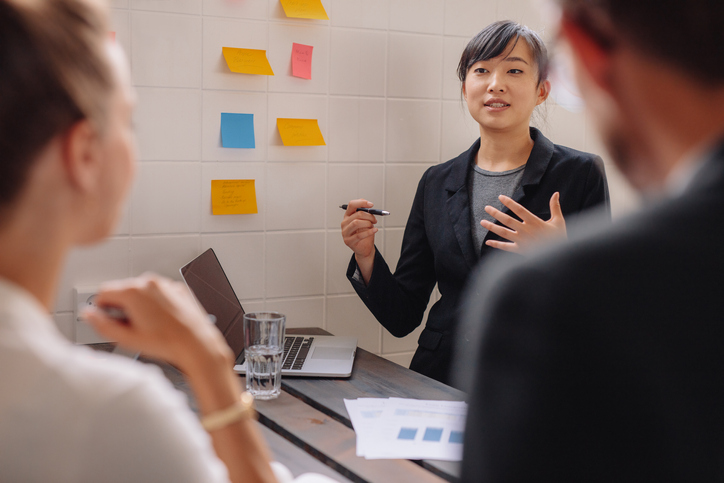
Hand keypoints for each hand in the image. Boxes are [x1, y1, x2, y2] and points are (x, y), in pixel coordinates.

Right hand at [82, 274, 231, 373]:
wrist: (196, 342)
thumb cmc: (166, 342)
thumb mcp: (126, 339)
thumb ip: (101, 325)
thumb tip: (88, 315)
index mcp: (133, 291)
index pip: (102, 292)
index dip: (102, 308)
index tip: (109, 319)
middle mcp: (149, 282)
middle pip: (122, 289)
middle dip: (121, 306)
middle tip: (130, 326)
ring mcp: (165, 284)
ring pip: (141, 290)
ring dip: (139, 303)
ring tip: (148, 324)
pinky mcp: (177, 288)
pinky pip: (158, 292)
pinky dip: (156, 302)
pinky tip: (162, 319)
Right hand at [341, 199, 378, 283]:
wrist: (364, 247)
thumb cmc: (365, 233)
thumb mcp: (365, 220)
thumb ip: (365, 212)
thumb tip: (369, 205)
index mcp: (348, 216)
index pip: (352, 205)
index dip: (362, 203)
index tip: (371, 204)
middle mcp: (344, 223)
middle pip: (357, 214)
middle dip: (369, 216)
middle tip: (375, 220)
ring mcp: (345, 232)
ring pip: (357, 223)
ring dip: (368, 223)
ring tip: (373, 226)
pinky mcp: (348, 241)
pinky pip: (359, 235)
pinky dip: (369, 232)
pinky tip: (375, 230)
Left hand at [481, 192, 566, 253]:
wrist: (560, 256)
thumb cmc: (560, 237)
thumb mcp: (558, 221)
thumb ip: (555, 207)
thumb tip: (556, 193)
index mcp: (534, 221)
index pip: (519, 209)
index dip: (509, 202)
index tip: (500, 197)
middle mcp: (526, 230)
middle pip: (507, 220)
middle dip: (495, 213)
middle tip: (486, 208)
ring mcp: (522, 241)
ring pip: (504, 233)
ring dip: (492, 227)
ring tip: (482, 222)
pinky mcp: (520, 250)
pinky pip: (506, 247)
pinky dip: (496, 245)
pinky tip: (488, 242)